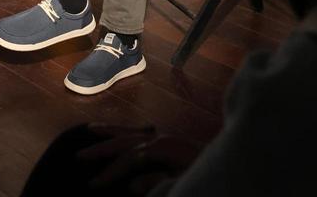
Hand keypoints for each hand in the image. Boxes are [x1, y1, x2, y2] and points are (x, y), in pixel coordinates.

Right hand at [78, 125, 200, 193]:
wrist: (237, 169)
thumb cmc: (203, 178)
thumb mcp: (180, 184)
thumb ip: (155, 184)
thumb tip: (131, 186)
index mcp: (163, 148)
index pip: (128, 159)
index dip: (109, 172)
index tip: (93, 184)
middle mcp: (162, 139)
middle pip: (125, 141)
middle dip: (102, 148)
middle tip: (80, 157)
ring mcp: (167, 138)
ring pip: (132, 132)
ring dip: (111, 132)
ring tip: (90, 129)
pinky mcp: (173, 143)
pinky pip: (145, 133)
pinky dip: (132, 131)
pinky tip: (130, 131)